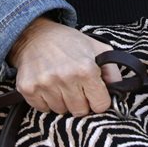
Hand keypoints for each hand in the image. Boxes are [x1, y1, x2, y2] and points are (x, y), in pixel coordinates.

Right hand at [6, 16, 122, 115]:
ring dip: (63, 102)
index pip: (100, 105)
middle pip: (80, 111)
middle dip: (81, 102)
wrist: (35, 34)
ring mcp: (45, 84)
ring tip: (61, 84)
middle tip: (76, 87)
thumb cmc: (68, 42)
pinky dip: (46, 101)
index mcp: (85, 69)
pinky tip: (48, 86)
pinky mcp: (28, 89)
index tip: (93, 92)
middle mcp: (65, 77)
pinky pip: (43, 109)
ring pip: (61, 111)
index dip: (99, 100)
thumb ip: (113, 71)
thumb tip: (119, 91)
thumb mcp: (97, 49)